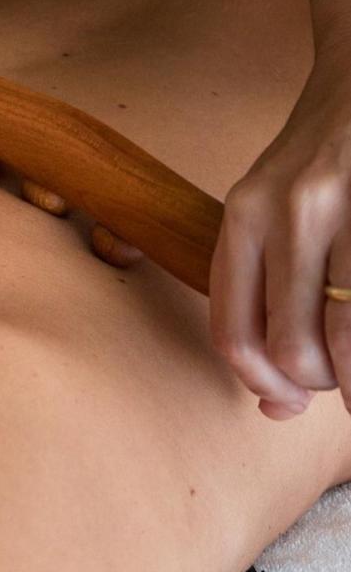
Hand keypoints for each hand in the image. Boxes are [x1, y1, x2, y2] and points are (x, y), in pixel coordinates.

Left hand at [209, 43, 350, 419]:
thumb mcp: (269, 212)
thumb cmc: (319, 163)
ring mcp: (342, 205)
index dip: (260, 385)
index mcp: (242, 215)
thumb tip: (273, 408)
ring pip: (341, 336)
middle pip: (289, 346)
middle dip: (315, 384)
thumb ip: (262, 298)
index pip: (232, 331)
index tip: (285, 403)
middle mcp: (287, 209)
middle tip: (335, 383)